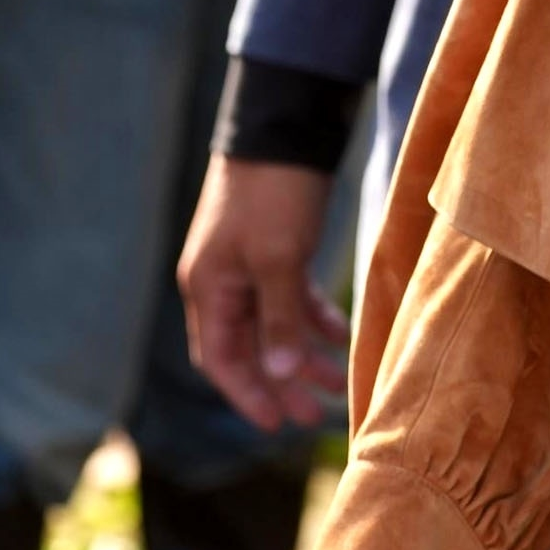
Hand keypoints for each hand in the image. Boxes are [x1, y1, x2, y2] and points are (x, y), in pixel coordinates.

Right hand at [178, 154, 346, 429]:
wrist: (286, 125)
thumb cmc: (274, 192)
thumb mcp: (279, 258)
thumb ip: (281, 318)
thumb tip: (283, 375)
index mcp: (208, 288)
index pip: (220, 360)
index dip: (247, 394)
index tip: (276, 424)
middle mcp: (222, 282)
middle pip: (249, 349)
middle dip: (279, 383)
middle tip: (312, 416)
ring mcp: (248, 265)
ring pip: (274, 325)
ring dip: (302, 354)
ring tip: (336, 381)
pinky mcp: (276, 248)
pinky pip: (290, 298)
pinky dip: (313, 317)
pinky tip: (341, 334)